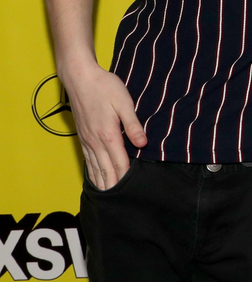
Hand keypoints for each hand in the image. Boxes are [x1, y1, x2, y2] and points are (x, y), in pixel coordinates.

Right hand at [61, 60, 145, 189]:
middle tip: (120, 204)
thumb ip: (133, 124)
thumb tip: (142, 144)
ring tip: (107, 197)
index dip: (126, 178)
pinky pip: (87, 159)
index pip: (119, 163)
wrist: (80, 78)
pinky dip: (92, 171)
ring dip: (101, 182)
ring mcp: (87, 139)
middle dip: (113, 186)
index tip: (132, 192)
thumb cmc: (104, 87)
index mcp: (108, 135)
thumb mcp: (124, 102)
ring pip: (95, 167)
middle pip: (106, 170)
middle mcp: (95, 141)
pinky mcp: (83, 136)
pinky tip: (95, 177)